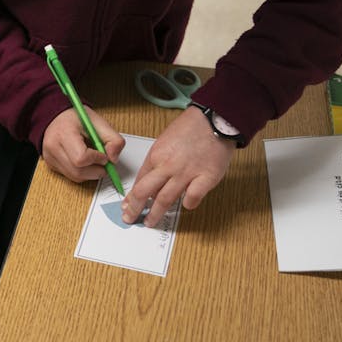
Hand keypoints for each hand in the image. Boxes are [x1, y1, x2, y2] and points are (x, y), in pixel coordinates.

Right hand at [42, 106, 125, 182]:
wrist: (55, 117)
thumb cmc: (75, 118)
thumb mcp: (98, 122)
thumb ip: (113, 139)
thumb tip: (113, 159)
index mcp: (64, 133)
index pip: (81, 158)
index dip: (96, 159)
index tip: (103, 154)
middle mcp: (53, 147)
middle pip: (78, 172)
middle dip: (97, 170)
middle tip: (103, 161)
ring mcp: (50, 157)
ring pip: (76, 177)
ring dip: (91, 173)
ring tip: (95, 160)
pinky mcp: (51, 165)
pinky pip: (71, 176)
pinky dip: (82, 172)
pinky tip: (84, 161)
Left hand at [121, 108, 234, 226]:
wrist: (214, 120)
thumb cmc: (190, 129)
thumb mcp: (165, 141)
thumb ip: (158, 162)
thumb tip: (150, 181)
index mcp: (156, 155)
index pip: (139, 180)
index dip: (131, 196)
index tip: (127, 205)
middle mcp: (168, 166)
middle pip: (145, 192)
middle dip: (135, 208)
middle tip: (130, 218)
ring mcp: (186, 173)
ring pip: (165, 199)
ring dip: (156, 213)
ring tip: (150, 222)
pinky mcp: (205, 178)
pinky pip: (192, 198)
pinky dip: (188, 204)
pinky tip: (186, 205)